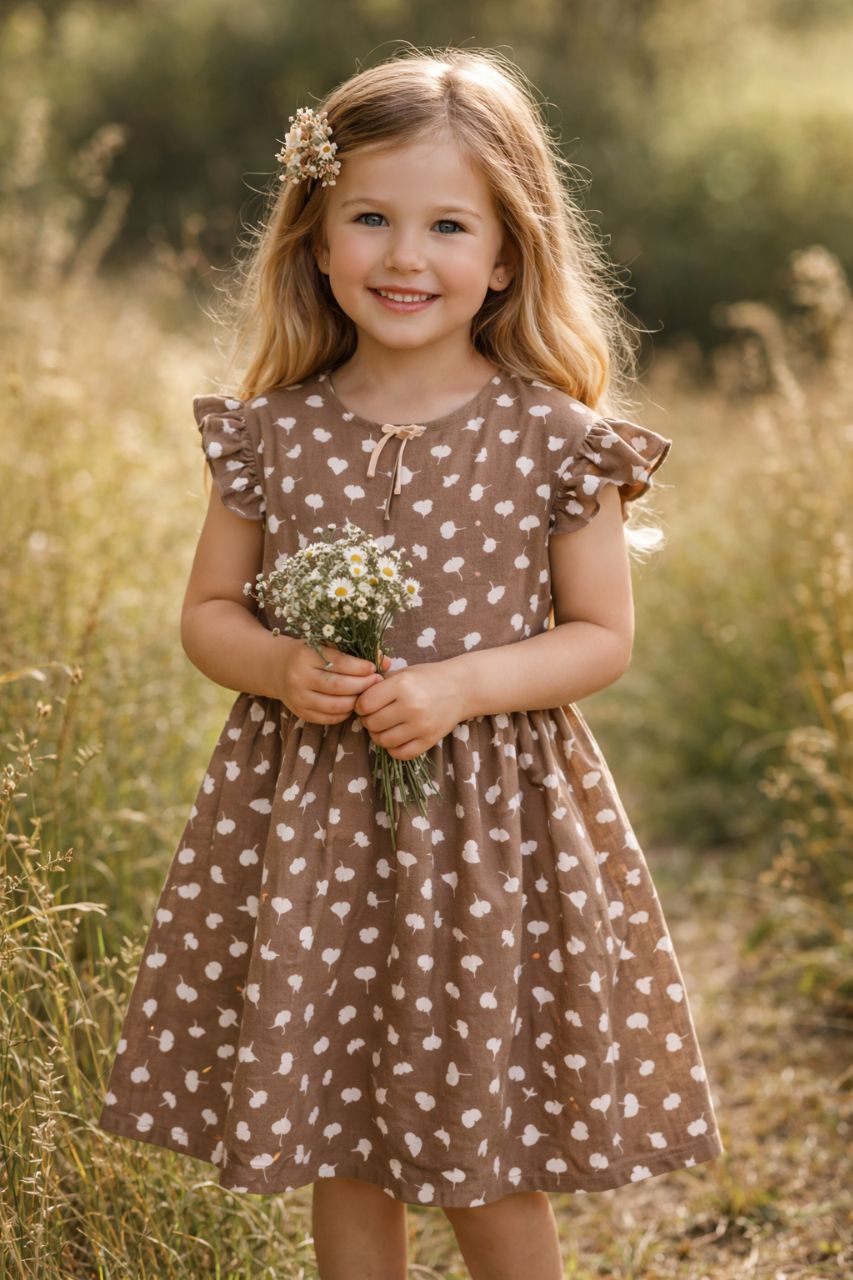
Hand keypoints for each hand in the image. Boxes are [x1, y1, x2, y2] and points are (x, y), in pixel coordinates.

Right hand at [278, 640, 391, 724]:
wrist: (278, 668)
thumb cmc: (310, 654)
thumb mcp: (327, 645)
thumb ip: (355, 651)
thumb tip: (386, 661)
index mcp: (305, 655)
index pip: (339, 663)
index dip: (360, 667)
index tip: (374, 668)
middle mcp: (298, 677)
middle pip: (338, 686)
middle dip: (362, 685)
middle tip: (377, 683)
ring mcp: (298, 698)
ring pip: (335, 705)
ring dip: (356, 702)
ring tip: (367, 695)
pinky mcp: (300, 712)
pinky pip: (328, 718)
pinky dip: (345, 713)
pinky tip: (353, 704)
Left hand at [353, 660, 468, 759]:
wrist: (462, 688)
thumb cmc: (427, 678)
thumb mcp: (403, 673)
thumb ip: (379, 685)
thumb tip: (354, 699)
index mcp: (402, 685)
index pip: (365, 703)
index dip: (360, 706)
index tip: (366, 704)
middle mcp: (411, 706)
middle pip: (372, 723)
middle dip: (368, 721)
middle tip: (375, 716)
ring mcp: (421, 725)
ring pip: (383, 741)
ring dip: (379, 736)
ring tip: (385, 727)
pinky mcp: (429, 740)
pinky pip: (400, 753)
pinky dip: (393, 748)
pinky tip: (396, 738)